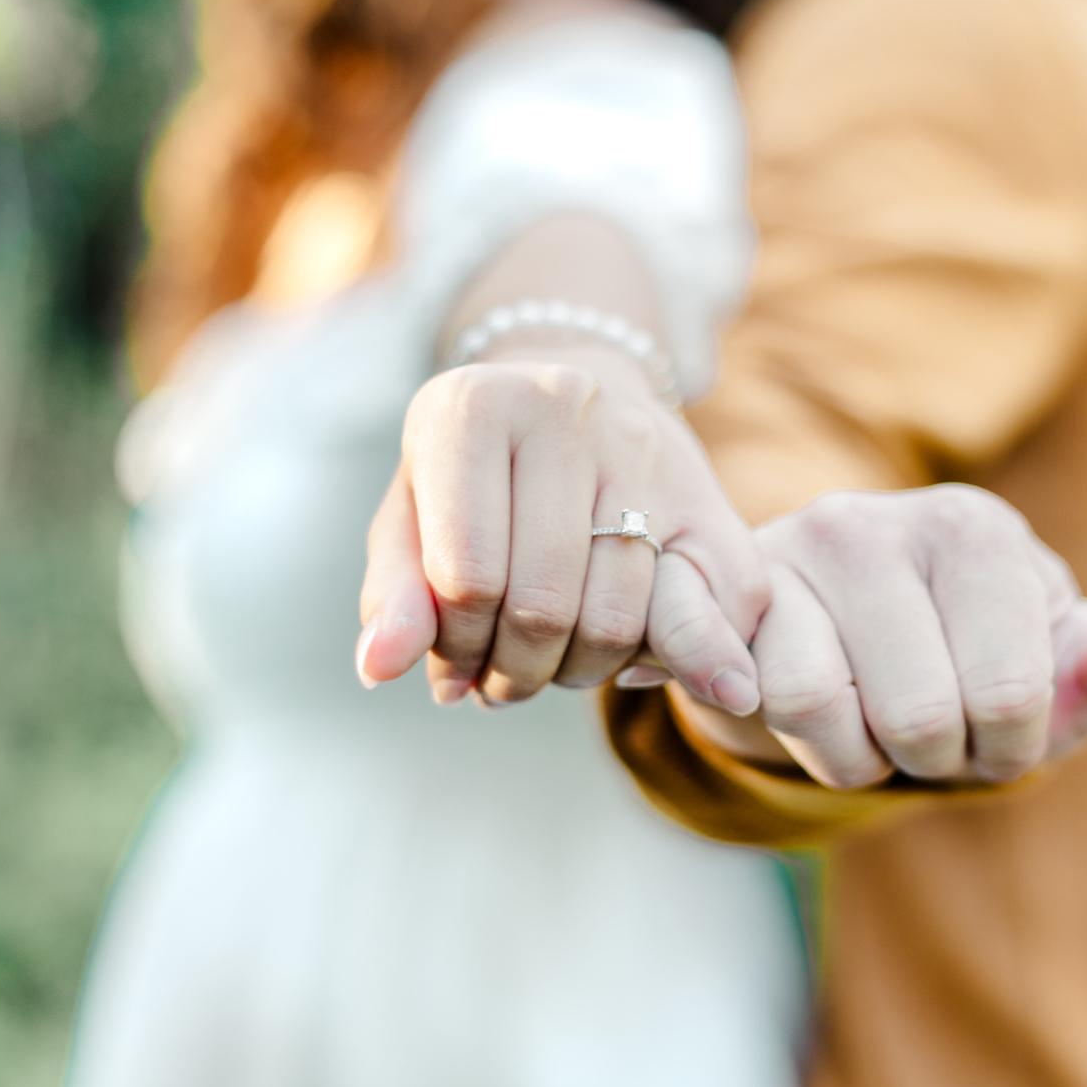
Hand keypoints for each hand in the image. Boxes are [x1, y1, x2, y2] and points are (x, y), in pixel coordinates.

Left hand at [355, 349, 767, 711]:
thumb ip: (393, 594)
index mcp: (472, 408)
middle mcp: (566, 409)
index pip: (467, 578)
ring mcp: (644, 447)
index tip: (451, 664)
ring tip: (550, 667)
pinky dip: (669, 663)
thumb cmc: (475, 479)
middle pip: (544, 606)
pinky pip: (701, 614)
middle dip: (514, 672)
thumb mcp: (412, 519)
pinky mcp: (707, 492)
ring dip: (578, 675)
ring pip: (618, 620)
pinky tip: (627, 661)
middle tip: (499, 682)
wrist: (574, 404)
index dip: (455, 648)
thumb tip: (379, 669)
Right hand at [664, 485, 1086, 787]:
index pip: (1013, 701)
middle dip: (930, 758)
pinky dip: (795, 742)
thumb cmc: (967, 671)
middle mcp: (887, 519)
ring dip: (857, 756)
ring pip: (838, 715)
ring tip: (865, 712)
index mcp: (983, 533)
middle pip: (925, 719)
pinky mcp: (730, 593)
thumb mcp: (1062, 671)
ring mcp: (797, 550)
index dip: (1002, 748)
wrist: (830, 665)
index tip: (991, 716)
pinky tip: (802, 703)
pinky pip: (769, 704)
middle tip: (922, 722)